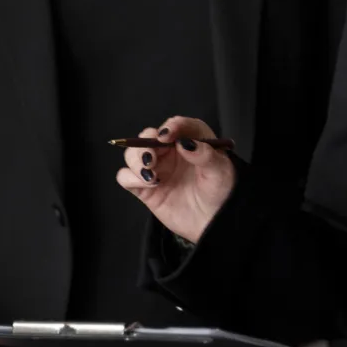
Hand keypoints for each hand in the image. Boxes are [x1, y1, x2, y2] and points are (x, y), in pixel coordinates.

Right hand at [116, 114, 235, 244]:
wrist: (214, 221)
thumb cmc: (220, 192)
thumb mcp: (220, 172)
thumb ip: (205, 155)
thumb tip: (184, 143)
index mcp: (191, 140)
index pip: (177, 125)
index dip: (170, 127)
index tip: (167, 136)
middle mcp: (170, 151)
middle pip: (148, 137)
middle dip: (145, 145)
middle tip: (151, 158)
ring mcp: (156, 168)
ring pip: (133, 154)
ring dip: (136, 161)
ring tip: (151, 176)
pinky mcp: (144, 187)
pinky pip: (125, 176)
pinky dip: (130, 178)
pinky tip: (148, 184)